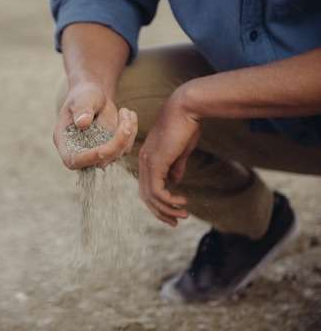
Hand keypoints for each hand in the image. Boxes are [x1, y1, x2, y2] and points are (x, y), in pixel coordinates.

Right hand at [54, 82, 137, 169]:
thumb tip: (82, 123)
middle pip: (100, 160)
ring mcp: (97, 154)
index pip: (73, 160)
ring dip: (127, 133)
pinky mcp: (111, 151)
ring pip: (117, 154)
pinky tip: (128, 114)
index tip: (105, 148)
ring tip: (125, 111)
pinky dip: (131, 131)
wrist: (93, 96)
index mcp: (64, 142)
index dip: (89, 157)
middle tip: (125, 115)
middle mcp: (80, 152)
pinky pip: (126, 147)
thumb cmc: (83, 95)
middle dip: (117, 141)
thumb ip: (82, 109)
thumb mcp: (82, 98)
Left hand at [138, 88, 200, 226]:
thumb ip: (175, 166)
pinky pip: (157, 190)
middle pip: (145, 195)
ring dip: (167, 209)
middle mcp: (143, 161)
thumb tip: (175, 181)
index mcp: (148, 158)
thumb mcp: (180, 150)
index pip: (147, 186)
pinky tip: (182, 202)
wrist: (186, 108)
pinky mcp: (155, 162)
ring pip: (151, 196)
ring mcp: (147, 162)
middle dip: (160, 212)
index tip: (173, 212)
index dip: (158, 202)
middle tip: (175, 222)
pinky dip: (169, 201)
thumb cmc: (186, 125)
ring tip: (182, 215)